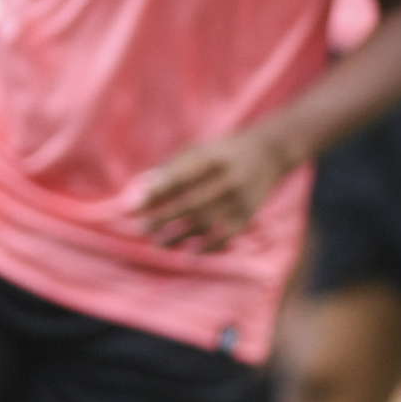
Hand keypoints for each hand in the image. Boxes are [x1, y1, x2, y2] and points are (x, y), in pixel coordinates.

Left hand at [133, 127, 295, 252]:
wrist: (267, 154)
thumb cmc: (221, 152)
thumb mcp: (197, 150)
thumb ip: (171, 167)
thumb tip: (142, 188)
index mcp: (210, 158)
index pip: (178, 177)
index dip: (156, 193)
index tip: (133, 207)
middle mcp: (226, 178)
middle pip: (190, 203)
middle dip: (163, 219)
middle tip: (142, 230)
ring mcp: (240, 197)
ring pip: (206, 222)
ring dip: (180, 236)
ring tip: (160, 244)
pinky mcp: (249, 213)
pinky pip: (226, 234)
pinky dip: (209, 245)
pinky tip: (192, 252)